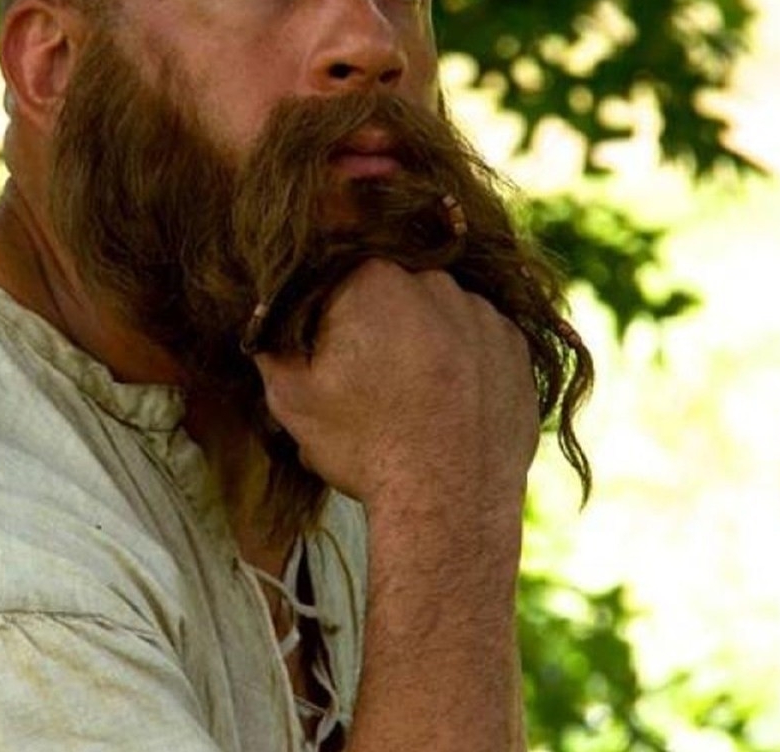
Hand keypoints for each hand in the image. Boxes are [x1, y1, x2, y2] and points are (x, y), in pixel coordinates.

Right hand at [253, 258, 539, 546]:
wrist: (448, 504)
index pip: (339, 276)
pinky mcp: (516, 347)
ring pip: (439, 313)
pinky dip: (463, 361)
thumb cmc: (365, 447)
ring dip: (423, 340)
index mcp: (374, 282)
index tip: (329, 353)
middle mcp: (434, 284)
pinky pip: (479, 339)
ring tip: (413, 397)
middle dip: (377, 324)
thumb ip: (271, 347)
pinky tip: (448, 403)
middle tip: (371, 379)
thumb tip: (264, 321)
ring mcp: (482, 314)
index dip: (328, 315)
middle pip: (392, 290)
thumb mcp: (292, 398)